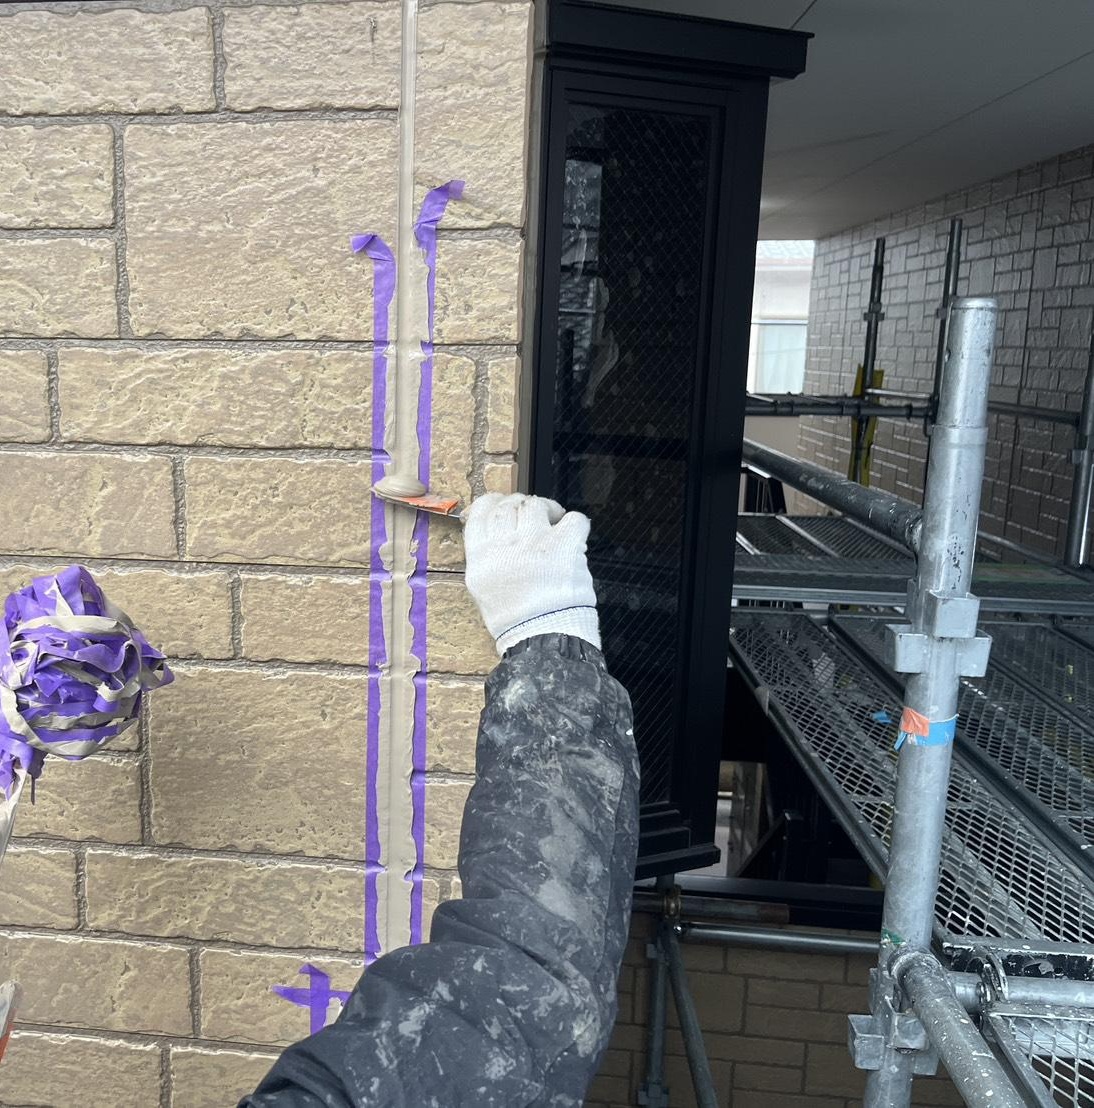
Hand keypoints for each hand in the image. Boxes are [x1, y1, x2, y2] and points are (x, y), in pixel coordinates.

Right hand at [463, 493, 600, 654]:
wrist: (544, 640)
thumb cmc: (516, 622)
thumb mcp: (485, 591)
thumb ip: (489, 560)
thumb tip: (498, 537)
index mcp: (480, 558)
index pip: (480, 512)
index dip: (493, 502)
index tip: (503, 503)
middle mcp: (503, 546)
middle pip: (508, 505)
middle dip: (521, 504)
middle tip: (533, 514)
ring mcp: (533, 543)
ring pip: (535, 505)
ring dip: (547, 508)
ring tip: (554, 520)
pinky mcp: (564, 546)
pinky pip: (573, 519)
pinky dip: (575, 522)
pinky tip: (573, 533)